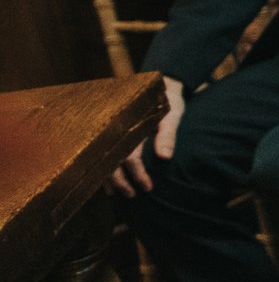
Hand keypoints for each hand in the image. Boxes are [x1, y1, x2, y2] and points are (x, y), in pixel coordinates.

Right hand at [109, 79, 184, 195]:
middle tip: (131, 195)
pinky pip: (104, 153)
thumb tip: (164, 158)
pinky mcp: (112, 133)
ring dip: (109, 178)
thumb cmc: (168, 102)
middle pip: (112, 161)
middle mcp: (117, 130)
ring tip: (115, 194)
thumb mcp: (171, 117)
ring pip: (103, 158)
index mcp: (131, 127)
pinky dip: (104, 167)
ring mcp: (112, 132)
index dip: (138, 175)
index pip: (131, 157)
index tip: (148, 188)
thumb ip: (167, 136)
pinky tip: (106, 181)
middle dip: (120, 181)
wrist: (159, 85)